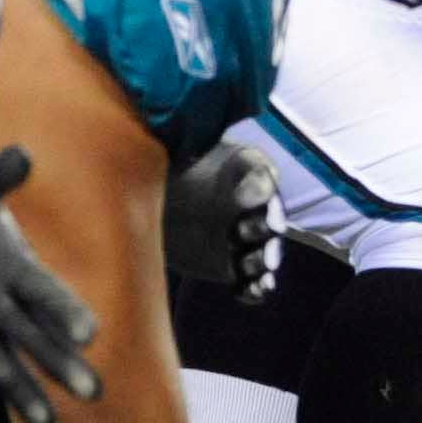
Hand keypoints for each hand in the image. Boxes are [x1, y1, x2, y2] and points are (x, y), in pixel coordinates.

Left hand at [163, 144, 280, 303]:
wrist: (153, 203)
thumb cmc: (168, 169)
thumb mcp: (175, 153)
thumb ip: (184, 147)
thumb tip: (176, 130)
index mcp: (243, 172)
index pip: (260, 177)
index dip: (256, 189)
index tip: (243, 199)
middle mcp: (251, 208)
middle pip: (268, 219)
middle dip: (262, 227)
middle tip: (245, 233)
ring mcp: (244, 241)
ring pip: (264, 253)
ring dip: (262, 261)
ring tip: (253, 266)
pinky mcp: (234, 268)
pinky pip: (251, 282)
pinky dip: (253, 289)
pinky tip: (247, 291)